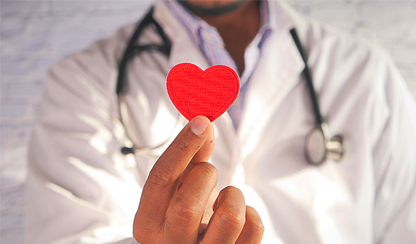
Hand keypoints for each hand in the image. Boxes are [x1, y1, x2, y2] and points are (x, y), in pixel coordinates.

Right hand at [133, 116, 263, 243]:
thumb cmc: (184, 214)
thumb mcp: (179, 188)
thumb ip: (189, 156)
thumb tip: (203, 123)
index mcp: (148, 223)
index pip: (161, 180)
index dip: (182, 146)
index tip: (201, 121)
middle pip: (188, 205)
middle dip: (205, 176)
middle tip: (208, 174)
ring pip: (230, 218)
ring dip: (233, 196)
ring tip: (224, 199)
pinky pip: (253, 227)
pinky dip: (250, 212)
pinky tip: (237, 215)